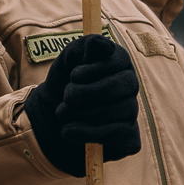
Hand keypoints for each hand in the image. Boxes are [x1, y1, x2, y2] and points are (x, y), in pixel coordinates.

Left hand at [23, 34, 142, 176]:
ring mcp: (131, 113)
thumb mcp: (69, 57)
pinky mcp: (129, 138)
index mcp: (120, 62)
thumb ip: (86, 46)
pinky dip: (90, 134)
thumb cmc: (65, 80)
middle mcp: (130, 86)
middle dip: (87, 93)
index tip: (74, 75)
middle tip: (66, 97)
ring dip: (83, 114)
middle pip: (121, 87)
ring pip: (119, 112)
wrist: (51, 114)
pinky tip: (69, 131)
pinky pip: (120, 136)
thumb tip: (106, 47)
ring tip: (62, 113)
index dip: (94, 70)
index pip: (119, 61)